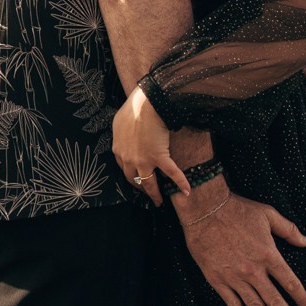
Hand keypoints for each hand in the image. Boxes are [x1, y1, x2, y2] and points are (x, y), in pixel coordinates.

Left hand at [112, 85, 189, 207]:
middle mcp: (129, 159)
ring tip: (159, 201)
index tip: (136, 179)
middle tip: (146, 193)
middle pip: (134, 180)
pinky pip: (172, 173)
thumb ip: (121, 132)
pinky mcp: (159, 157)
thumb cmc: (133, 107)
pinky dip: (180, 182)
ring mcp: (144, 160)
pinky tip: (187, 191)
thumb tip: (124, 133)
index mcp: (118, 150)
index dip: (131, 175)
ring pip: (148, 183)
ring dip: (154, 194)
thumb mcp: (120, 121)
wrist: (147, 104)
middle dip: (140, 188)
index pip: (123, 168)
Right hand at [179, 181, 305, 305]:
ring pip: (255, 305)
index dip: (301, 298)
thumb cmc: (237, 210)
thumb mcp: (268, 214)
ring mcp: (234, 277)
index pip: (290, 283)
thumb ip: (289, 230)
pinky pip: (232, 303)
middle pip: (275, 300)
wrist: (205, 210)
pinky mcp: (217, 280)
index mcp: (268, 255)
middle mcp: (253, 270)